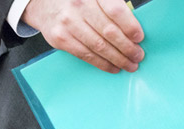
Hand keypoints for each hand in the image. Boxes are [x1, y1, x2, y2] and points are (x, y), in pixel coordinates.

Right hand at [22, 0, 144, 72]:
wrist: (44, 4)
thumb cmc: (77, 1)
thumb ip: (112, 7)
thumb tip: (133, 30)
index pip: (115, 10)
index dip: (130, 26)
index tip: (139, 37)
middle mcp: (79, 5)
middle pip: (109, 32)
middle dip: (128, 47)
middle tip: (138, 56)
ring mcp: (68, 22)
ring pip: (99, 46)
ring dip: (118, 59)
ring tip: (130, 64)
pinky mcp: (61, 39)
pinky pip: (86, 55)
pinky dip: (103, 63)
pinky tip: (113, 66)